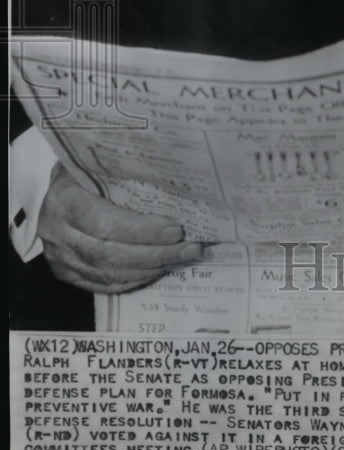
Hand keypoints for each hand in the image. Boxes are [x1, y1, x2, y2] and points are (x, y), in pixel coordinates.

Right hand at [38, 162, 204, 293]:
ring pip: (109, 274)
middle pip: (111, 255)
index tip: (176, 230)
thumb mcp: (93, 164)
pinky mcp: (66, 273)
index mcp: (64, 201)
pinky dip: (134, 280)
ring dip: (150, 269)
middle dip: (156, 254)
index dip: (143, 231)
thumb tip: (172, 184)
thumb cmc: (78, 172)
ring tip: (181, 259)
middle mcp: (58, 234)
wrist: (47, 190)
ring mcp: (60, 258)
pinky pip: (103, 285)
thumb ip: (123, 175)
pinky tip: (157, 270)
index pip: (106, 224)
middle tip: (190, 249)